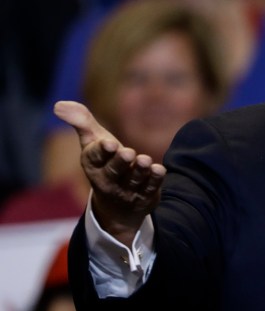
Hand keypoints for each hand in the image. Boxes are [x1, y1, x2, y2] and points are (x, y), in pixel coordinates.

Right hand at [54, 101, 165, 244]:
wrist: (118, 206)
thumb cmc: (105, 164)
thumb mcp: (93, 143)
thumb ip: (82, 123)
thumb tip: (59, 105)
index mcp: (93, 166)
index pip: (94, 158)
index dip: (101, 151)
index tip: (108, 143)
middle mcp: (108, 180)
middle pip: (113, 171)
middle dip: (120, 162)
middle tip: (128, 152)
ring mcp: (127, 190)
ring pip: (134, 180)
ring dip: (140, 170)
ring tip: (144, 160)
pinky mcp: (145, 196)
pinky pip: (150, 188)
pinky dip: (154, 180)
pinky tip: (159, 170)